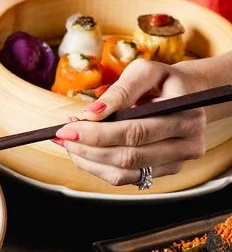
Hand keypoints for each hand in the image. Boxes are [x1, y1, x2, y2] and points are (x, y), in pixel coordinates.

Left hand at [54, 58, 208, 186]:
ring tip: (69, 142)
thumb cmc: (161, 82)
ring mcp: (175, 164)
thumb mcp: (144, 72)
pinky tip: (82, 152)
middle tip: (63, 135)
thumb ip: (120, 91)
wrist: (184, 95)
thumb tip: (92, 113)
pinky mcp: (160, 173)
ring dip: (88, 160)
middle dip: (88, 148)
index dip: (98, 133)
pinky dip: (96, 167)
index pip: (136, 132)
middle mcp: (187, 146)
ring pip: (122, 173)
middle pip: (128, 156)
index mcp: (186, 118)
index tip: (67, 128)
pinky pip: (123, 178)